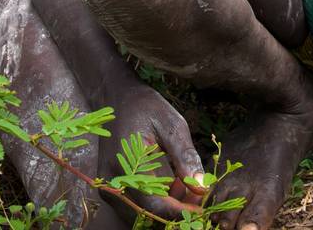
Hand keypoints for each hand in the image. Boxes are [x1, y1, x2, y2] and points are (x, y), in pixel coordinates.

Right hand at [104, 81, 205, 217]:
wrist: (115, 97)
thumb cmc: (146, 107)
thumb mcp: (172, 124)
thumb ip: (185, 157)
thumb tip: (202, 188)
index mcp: (127, 164)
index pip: (156, 205)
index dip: (182, 211)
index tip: (203, 208)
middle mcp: (112, 182)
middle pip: (149, 214)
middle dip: (176, 208)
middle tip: (197, 191)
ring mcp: (109, 186)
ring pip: (143, 212)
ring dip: (166, 205)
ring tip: (182, 181)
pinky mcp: (111, 187)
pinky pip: (136, 204)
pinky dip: (155, 200)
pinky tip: (169, 182)